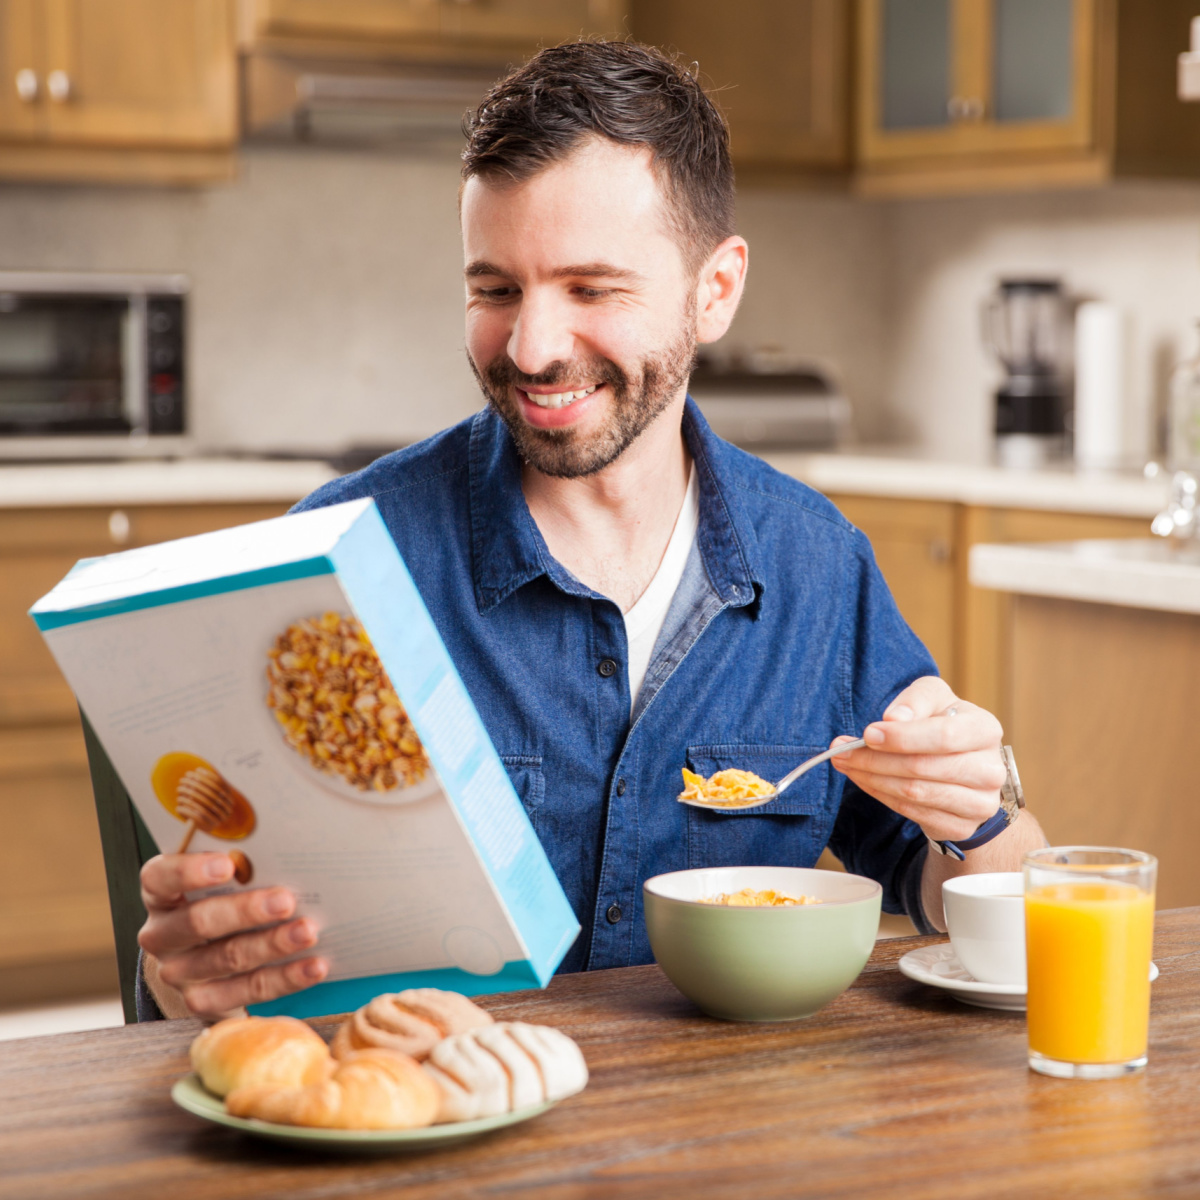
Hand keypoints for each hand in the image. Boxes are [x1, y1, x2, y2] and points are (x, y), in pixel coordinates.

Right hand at [138, 852, 327, 1020]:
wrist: (210, 961)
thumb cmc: (225, 901)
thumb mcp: (225, 881)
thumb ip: (245, 867)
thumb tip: (291, 851)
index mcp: (161, 894)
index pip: (160, 878)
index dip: (189, 871)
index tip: (227, 864)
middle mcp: (162, 934)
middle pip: (198, 921)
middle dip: (246, 910)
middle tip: (286, 900)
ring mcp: (179, 972)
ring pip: (228, 957)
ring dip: (273, 944)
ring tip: (308, 931)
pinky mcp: (202, 1001)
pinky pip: (248, 990)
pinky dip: (286, 977)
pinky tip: (314, 966)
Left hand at [830, 676, 1005, 841]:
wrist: (965, 769)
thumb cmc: (943, 724)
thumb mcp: (933, 699)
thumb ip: (916, 700)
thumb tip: (894, 718)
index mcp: (985, 730)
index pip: (944, 736)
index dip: (902, 737)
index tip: (867, 734)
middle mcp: (990, 769)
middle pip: (922, 767)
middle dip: (874, 759)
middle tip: (840, 751)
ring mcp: (979, 803)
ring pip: (914, 793)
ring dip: (871, 778)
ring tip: (846, 764)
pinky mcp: (962, 826)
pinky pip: (912, 812)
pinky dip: (881, 795)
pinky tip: (864, 780)